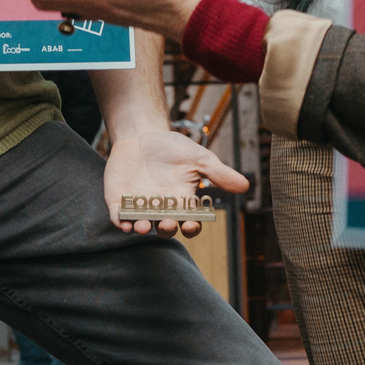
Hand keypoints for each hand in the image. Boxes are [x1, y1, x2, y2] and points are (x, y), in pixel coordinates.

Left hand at [101, 124, 250, 235]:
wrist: (143, 134)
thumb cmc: (173, 148)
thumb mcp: (198, 158)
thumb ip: (218, 173)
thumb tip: (245, 186)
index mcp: (182, 203)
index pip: (188, 223)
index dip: (190, 228)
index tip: (190, 225)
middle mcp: (161, 209)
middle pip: (165, 229)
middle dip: (165, 229)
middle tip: (166, 224)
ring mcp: (139, 206)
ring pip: (141, 226)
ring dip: (142, 229)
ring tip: (143, 226)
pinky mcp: (119, 200)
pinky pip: (119, 217)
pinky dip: (120, 222)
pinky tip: (122, 223)